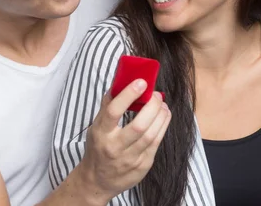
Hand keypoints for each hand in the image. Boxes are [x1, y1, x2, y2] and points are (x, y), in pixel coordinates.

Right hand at [76, 79, 170, 203]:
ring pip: (151, 135)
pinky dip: (163, 126)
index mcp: (101, 133)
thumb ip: (108, 105)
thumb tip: (120, 80)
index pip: (114, 112)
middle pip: (138, 126)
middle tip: (156, 95)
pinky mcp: (142, 166)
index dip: (128, 95)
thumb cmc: (98, 147)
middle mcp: (115, 147)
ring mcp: (130, 159)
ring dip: (161, 116)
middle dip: (152, 107)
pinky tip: (164, 116)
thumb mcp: (96, 126)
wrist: (97, 181)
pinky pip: (156, 143)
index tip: (141, 82)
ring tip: (162, 104)